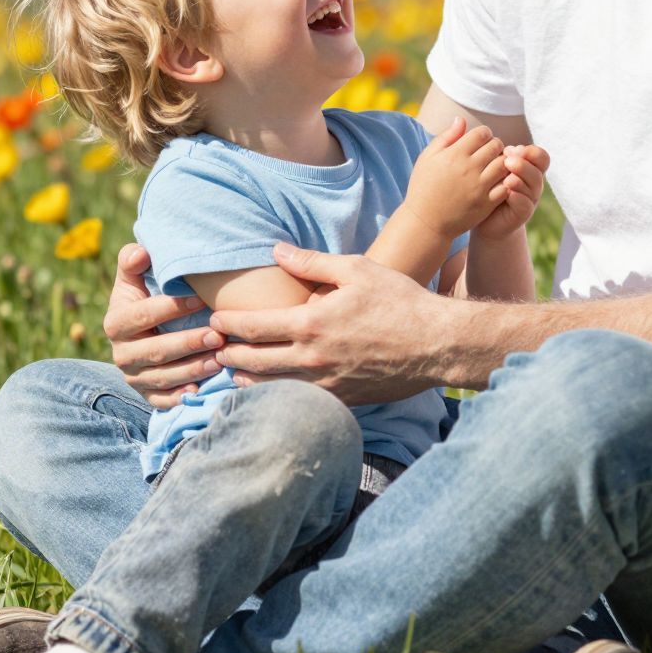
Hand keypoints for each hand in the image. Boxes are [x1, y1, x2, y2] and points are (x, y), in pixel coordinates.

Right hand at [103, 243, 225, 407]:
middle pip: (154, 351)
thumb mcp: (134, 280)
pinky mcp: (147, 395)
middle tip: (217, 335)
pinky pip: (163, 401)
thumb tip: (140, 252)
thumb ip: (133, 262)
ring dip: (192, 370)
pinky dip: (181, 397)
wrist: (142, 334)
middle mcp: (121, 354)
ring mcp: (134, 377)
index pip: (141, 316)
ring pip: (162, 377)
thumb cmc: (145, 298)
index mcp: (115, 323)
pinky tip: (202, 390)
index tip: (200, 299)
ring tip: (220, 359)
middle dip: (187, 344)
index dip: (170, 308)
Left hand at [208, 246, 449, 400]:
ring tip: (235, 370)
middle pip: (251, 362)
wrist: (437, 345)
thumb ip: (312, 262)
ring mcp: (325, 384)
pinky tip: (272, 390)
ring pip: (269, 388)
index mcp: (310, 323)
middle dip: (227, 354)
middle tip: (214, 347)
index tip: (214, 319)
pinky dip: (277, 396)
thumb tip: (277, 250)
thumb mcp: (357, 270)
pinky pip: (298, 402)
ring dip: (246, 379)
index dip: (226, 324)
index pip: (251, 328)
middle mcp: (312, 358)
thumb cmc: (401, 302)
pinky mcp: (341, 400)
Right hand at [403, 116, 507, 243]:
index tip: (479, 141)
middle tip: (489, 153)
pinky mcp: (487, 203)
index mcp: (454, 155)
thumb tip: (461, 119)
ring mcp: (479, 187)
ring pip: (505, 165)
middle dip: (495, 146)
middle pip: (496, 146)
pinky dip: (506, 181)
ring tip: (494, 166)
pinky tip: (497, 182)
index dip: (483, 134)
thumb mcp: (428, 158)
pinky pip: (506, 186)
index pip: (482, 133)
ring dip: (503, 162)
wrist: (426, 222)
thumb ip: (446, 137)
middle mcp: (469, 169)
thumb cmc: (424, 187)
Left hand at [472, 143, 549, 242]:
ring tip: (507, 177)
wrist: (482, 219)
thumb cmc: (483, 188)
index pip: (540, 156)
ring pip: (534, 186)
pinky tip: (508, 193)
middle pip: (538, 169)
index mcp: (527, 168)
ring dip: (521, 178)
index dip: (530, 151)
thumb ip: (487, 151)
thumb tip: (462, 122)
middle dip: (524, 163)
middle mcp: (532, 183)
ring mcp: (529, 199)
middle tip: (508, 160)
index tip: (510, 150)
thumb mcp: (487, 167)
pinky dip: (518, 197)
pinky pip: (525, 205)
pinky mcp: (522, 214)